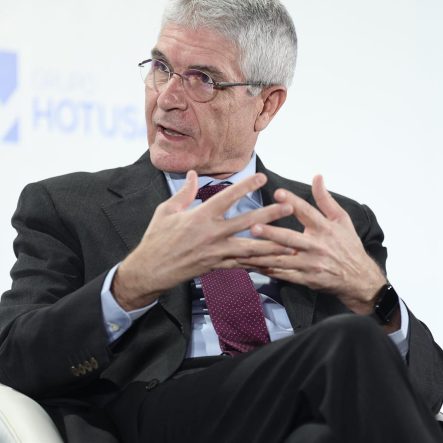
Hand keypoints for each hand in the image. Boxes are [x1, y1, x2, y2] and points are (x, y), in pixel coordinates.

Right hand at [112, 171, 294, 310]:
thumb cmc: (157, 238)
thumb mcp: (166, 210)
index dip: (245, 186)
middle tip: (288, 207)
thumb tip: (191, 173)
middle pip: (245, 223)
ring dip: (271, 245)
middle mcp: (211, 234)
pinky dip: (259, 264)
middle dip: (268, 215)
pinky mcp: (217, 266)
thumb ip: (184, 192)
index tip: (262, 177)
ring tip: (291, 242)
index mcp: (199, 217)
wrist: (150, 270)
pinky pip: (242, 265)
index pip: (227, 198)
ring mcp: (216, 253)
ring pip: (249, 248)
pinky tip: (274, 262)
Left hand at [237, 175, 386, 315]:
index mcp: (326, 229)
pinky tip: (253, 265)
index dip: (293, 203)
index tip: (278, 193)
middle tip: (252, 226)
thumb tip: (317, 177)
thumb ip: (325, 199)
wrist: (359, 278)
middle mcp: (317, 246)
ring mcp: (311, 265)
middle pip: (291, 238)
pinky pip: (284, 275)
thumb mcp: (342, 220)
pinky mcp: (307, 279)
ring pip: (283, 259)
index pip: (308, 212)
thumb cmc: (349, 246)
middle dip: (271, 233)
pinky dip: (269, 271)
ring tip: (244, 249)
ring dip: (263, 254)